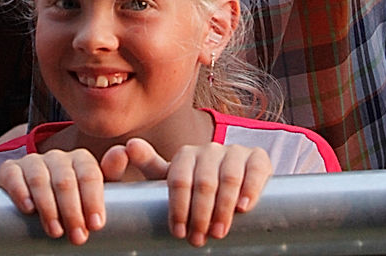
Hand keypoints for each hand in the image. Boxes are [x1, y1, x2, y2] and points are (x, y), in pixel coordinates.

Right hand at [0, 148, 104, 245]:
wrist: (39, 204)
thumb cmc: (73, 202)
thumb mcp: (94, 194)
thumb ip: (111, 174)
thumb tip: (123, 152)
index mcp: (80, 160)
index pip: (89, 173)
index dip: (93, 199)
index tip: (96, 225)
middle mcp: (57, 157)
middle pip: (65, 179)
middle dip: (72, 210)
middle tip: (77, 237)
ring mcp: (32, 162)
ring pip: (40, 178)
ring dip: (48, 206)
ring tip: (55, 231)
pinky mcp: (10, 170)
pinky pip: (13, 176)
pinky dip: (20, 191)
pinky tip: (28, 209)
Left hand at [101, 138, 271, 246]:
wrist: (236, 182)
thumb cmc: (198, 187)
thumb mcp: (173, 181)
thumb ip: (150, 166)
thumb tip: (128, 145)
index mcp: (186, 156)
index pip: (179, 179)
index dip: (178, 207)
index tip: (178, 232)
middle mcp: (210, 150)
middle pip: (204, 181)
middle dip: (200, 214)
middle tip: (198, 239)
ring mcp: (235, 152)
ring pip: (229, 177)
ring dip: (223, 207)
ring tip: (218, 232)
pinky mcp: (258, 157)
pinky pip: (255, 169)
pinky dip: (250, 188)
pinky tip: (244, 207)